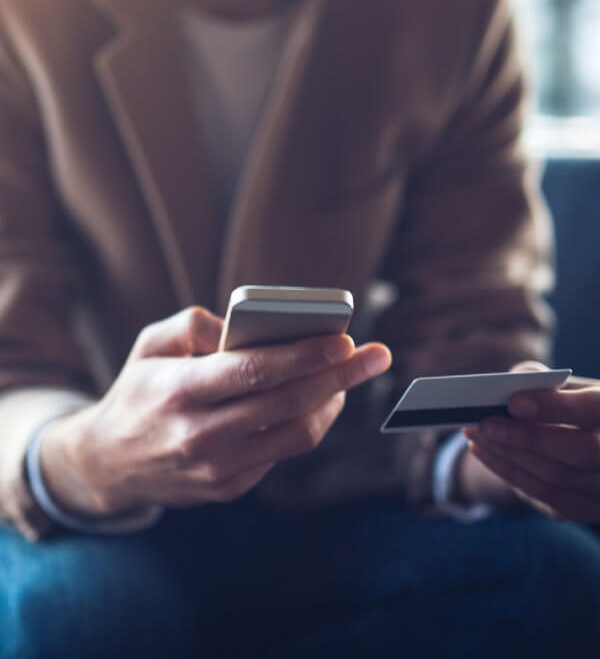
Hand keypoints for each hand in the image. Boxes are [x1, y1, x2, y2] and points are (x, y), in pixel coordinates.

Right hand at [40, 307, 391, 516]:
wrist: (108, 461)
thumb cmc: (139, 390)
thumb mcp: (150, 343)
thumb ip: (195, 324)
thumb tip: (246, 325)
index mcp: (179, 391)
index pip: (255, 371)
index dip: (305, 355)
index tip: (345, 339)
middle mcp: (200, 435)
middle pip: (287, 403)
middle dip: (340, 376)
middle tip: (377, 355)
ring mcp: (216, 468)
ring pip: (295, 435)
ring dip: (331, 402)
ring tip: (349, 375)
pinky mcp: (228, 488)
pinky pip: (282, 453)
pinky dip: (308, 423)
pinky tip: (319, 400)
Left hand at [464, 361, 599, 521]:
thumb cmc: (585, 408)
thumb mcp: (578, 389)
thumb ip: (550, 383)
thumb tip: (516, 379)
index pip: (593, 409)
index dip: (554, 407)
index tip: (514, 402)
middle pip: (579, 451)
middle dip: (524, 438)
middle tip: (482, 424)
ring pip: (558, 479)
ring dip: (508, 458)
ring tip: (474, 435)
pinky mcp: (592, 510)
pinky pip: (549, 499)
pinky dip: (512, 476)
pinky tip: (485, 453)